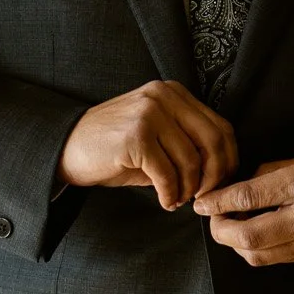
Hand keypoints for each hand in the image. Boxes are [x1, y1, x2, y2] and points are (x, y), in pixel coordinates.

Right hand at [58, 81, 237, 210]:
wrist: (66, 148)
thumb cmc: (114, 148)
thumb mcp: (156, 136)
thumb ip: (187, 143)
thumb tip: (221, 172)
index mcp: (173, 92)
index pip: (220, 126)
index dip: (228, 160)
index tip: (221, 183)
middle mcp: (163, 96)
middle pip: (213, 141)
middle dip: (214, 177)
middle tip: (203, 197)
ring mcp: (148, 114)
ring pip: (190, 160)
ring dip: (188, 189)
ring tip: (177, 199)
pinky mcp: (135, 137)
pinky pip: (167, 174)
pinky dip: (170, 194)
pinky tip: (164, 201)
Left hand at [194, 154, 293, 266]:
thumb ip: (274, 172)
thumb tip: (242, 186)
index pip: (248, 197)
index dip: (217, 202)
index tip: (201, 202)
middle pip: (247, 237)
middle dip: (221, 231)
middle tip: (212, 219)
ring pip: (259, 255)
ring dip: (237, 245)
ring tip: (231, 228)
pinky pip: (278, 259)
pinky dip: (259, 250)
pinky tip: (255, 237)